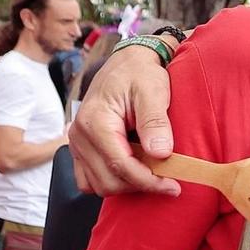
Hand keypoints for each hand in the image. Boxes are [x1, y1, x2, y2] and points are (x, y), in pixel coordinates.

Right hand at [67, 44, 179, 196]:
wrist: (126, 63)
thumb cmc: (140, 73)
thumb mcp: (153, 91)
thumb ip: (155, 122)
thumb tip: (160, 153)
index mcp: (95, 121)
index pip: (120, 165)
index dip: (148, 181)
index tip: (173, 186)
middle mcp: (79, 135)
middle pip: (108, 180)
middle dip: (140, 185)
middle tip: (168, 181)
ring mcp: (77, 143)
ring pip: (98, 185)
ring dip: (126, 186)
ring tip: (152, 175)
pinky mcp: (81, 148)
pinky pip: (89, 179)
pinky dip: (111, 181)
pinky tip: (134, 171)